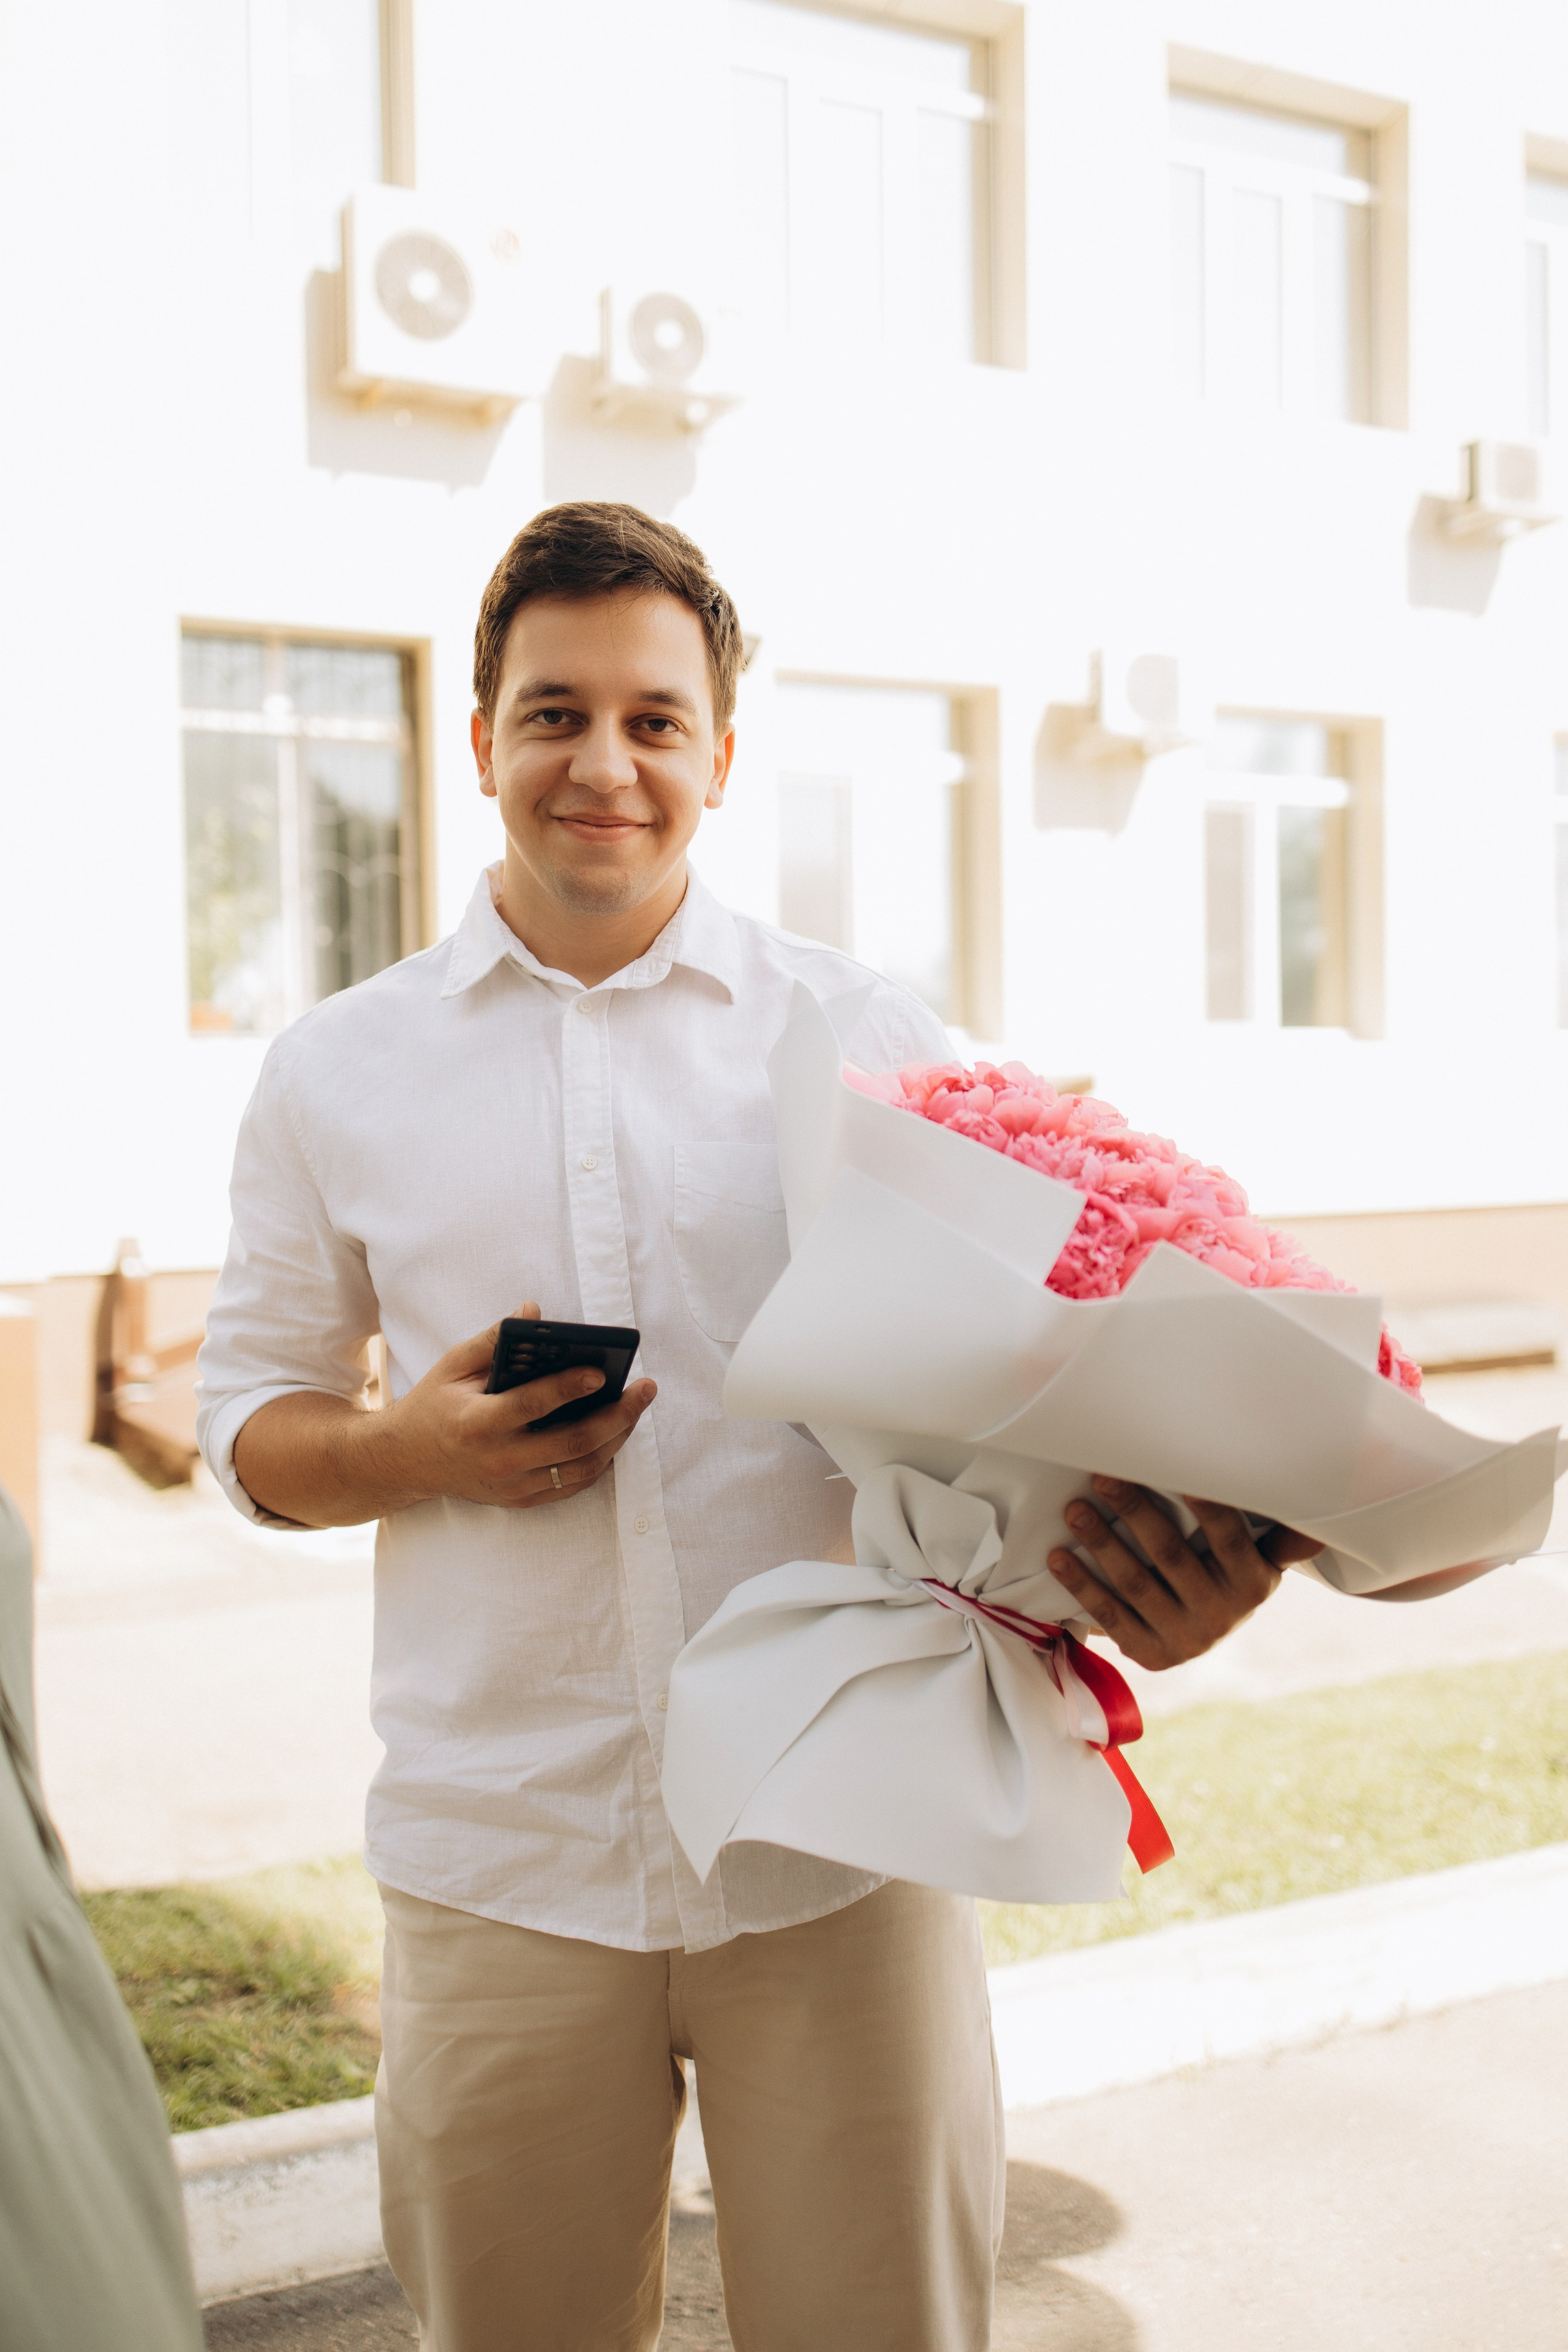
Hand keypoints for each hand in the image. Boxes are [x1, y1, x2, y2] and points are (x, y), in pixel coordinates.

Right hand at [234, 1303, 657, 1525]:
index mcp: (477, 1423)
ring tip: (636, 1408)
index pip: (532, 1405)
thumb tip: (534, 1311)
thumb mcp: (453, 1365)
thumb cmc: (433, 1404)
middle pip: (572, 1443)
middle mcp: (498, 1460)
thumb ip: (493, 1339)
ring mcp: (512, 1486)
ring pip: (581, 1468)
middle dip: (617, 1414)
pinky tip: (615, 1436)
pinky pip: (572, 1485)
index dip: (568, 1387)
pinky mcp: (520, 1500)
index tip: (599, 1370)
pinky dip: (600, 1462)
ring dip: (617, 1438)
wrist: (405, 1461)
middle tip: (645, 1388)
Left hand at [1046, 1475, 1321, 1670]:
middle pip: (1170, 1554)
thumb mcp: (1261, 1559)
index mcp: (1251, 1581)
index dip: (1204, 1503)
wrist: (1207, 1638)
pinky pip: (1110, 1615)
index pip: (1226, 1535)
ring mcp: (1183, 1637)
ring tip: (1075, 1508)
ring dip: (1101, 1543)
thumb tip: (1319, 1515)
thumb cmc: (1229, 1575)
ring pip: (1135, 1582)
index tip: (1174, 1468)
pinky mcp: (1150, 1655)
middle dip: (1134, 1511)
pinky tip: (1059, 1556)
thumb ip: (1281, 1536)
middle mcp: (1220, 1612)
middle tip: (1102, 1475)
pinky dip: (1082, 1585)